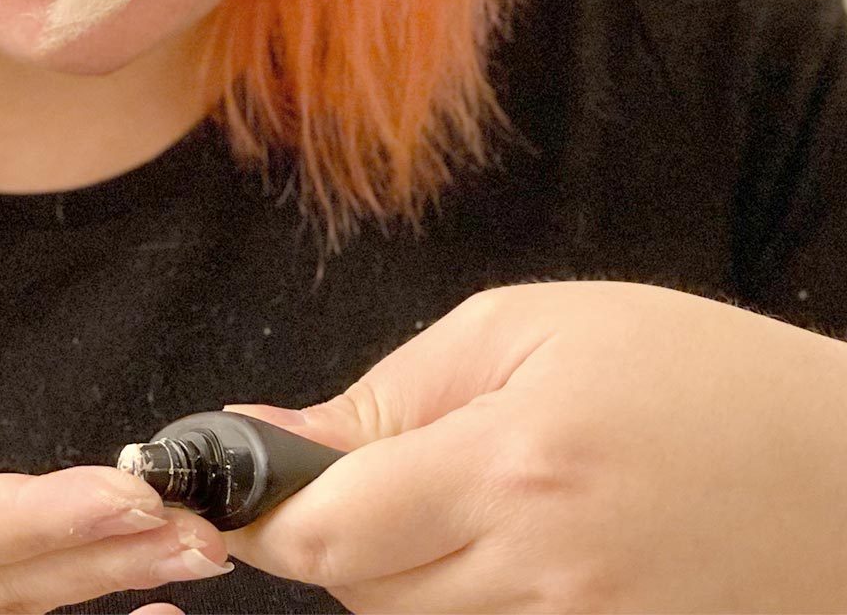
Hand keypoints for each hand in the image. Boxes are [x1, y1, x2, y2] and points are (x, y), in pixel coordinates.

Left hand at [221, 280, 846, 612]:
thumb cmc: (691, 372)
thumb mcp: (529, 329)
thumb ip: (391, 391)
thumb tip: (277, 438)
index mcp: (509, 472)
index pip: (328, 535)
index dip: (257, 516)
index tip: (225, 488)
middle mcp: (542, 581)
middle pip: (357, 595)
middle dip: (324, 535)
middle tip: (365, 468)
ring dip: (389, 570)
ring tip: (448, 495)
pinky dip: (455, 602)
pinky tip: (495, 545)